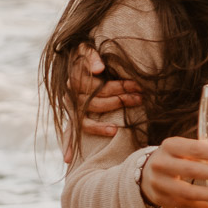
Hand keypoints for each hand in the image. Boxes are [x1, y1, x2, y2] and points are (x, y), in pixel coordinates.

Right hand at [67, 44, 141, 158]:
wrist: (73, 59)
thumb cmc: (85, 55)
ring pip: (85, 120)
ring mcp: (70, 108)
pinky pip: (68, 133)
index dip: (119, 87)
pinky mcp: (71, 117)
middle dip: (119, 101)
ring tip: (115, 130)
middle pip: (95, 103)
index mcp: (75, 80)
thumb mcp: (86, 49)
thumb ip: (92, 56)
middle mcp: (70, 95)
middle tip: (139, 99)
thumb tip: (99, 68)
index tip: (137, 87)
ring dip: (100, 127)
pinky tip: (69, 159)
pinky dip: (68, 145)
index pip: (98, 87)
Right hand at [140, 137, 207, 207]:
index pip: (195, 148)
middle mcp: (162, 163)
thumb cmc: (175, 159)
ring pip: (188, 191)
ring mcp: (160, 183)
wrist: (145, 174)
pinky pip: (187, 206)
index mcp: (170, 145)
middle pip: (191, 169)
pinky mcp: (163, 200)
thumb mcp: (185, 151)